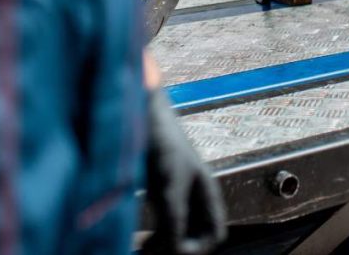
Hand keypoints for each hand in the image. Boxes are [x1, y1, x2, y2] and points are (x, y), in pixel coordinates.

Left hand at [144, 87, 226, 253]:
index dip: (199, 249)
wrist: (135, 108)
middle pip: (194, 237)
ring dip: (160, 244)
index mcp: (205, 191)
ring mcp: (173, 194)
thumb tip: (176, 251)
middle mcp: (192, 195)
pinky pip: (158, 224)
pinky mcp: (154, 192)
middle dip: (177, 248)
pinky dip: (148, 236)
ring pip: (174, 233)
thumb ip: (175, 217)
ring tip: (138, 248)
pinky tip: (134, 237)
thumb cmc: (158, 138)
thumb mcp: (168, 182)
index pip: (214, 234)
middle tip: (148, 251)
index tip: (175, 251)